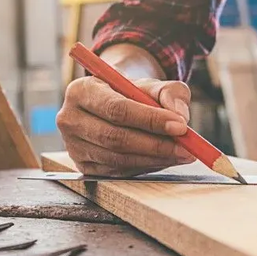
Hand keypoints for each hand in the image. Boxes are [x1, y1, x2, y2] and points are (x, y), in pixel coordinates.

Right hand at [57, 77, 195, 175]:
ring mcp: (73, 146)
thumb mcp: (152, 83)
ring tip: (181, 154)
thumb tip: (180, 115)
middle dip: (156, 145)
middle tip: (187, 148)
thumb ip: (170, 93)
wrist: (111, 102)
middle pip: (115, 138)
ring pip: (118, 159)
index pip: (117, 109)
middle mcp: (70, 118)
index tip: (180, 126)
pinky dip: (144, 167)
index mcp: (81, 90)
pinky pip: (117, 172)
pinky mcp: (82, 166)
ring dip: (154, 159)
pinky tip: (162, 160)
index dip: (150, 120)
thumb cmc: (131, 92)